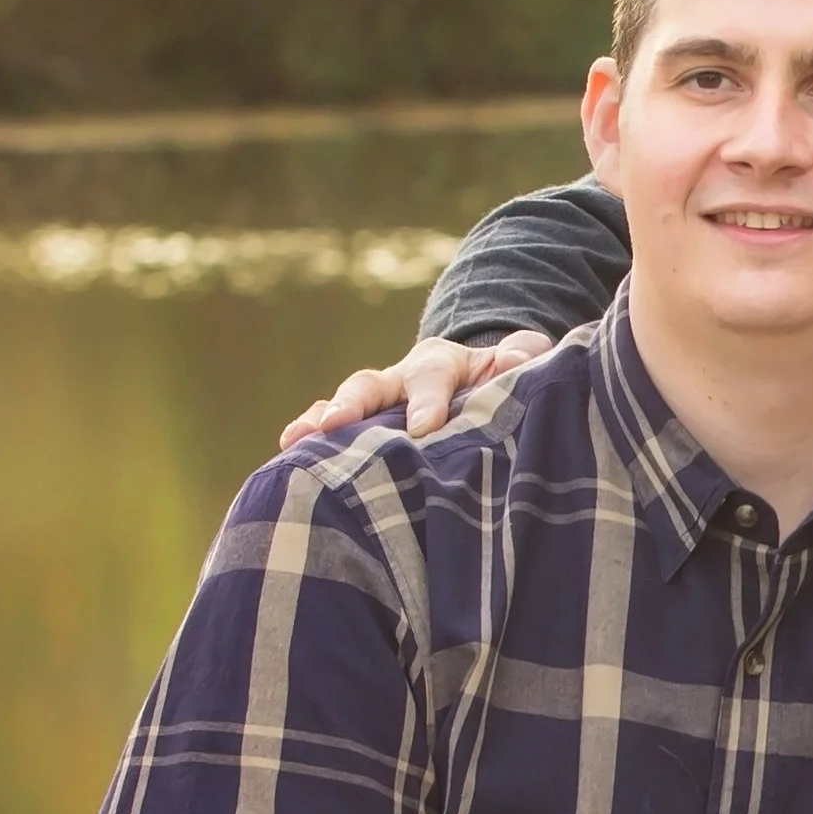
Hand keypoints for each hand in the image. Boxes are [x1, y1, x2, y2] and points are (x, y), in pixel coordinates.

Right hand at [281, 330, 551, 449]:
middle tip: (334, 425)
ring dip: (319, 420)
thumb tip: (517, 359)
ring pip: (345, 404)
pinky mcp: (366, 426)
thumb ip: (523, 358)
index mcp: (442, 363)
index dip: (427, 401)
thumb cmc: (502, 378)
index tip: (424, 428)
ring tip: (296, 440)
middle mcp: (400, 377)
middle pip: (371, 384)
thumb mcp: (520, 364)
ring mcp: (379, 402)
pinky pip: (332, 430)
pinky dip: (310, 438)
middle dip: (352, 404)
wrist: (480, 380)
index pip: (432, 376)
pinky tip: (289, 456)